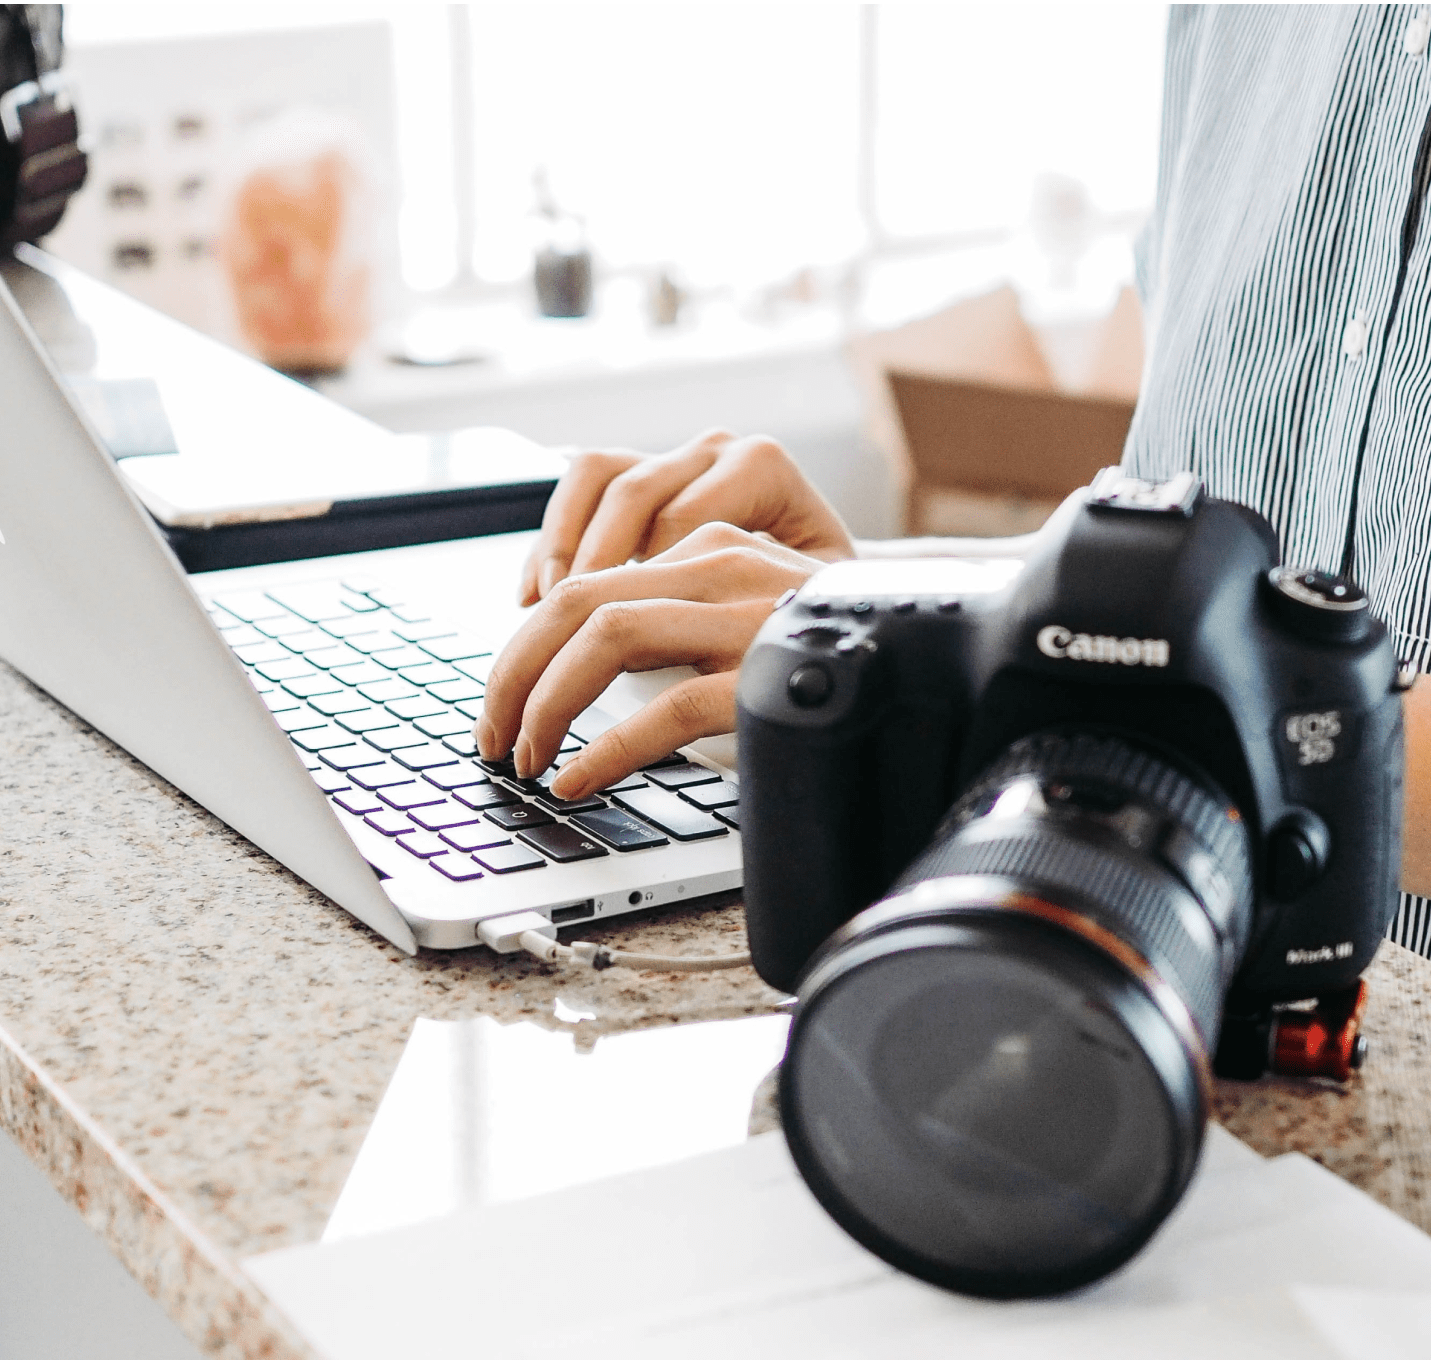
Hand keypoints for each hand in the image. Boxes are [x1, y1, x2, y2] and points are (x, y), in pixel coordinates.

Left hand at [480, 523, 825, 796]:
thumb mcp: (746, 627)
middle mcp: (726, 566)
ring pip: (607, 636)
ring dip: (547, 702)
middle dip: (515, 670)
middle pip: (579, 598)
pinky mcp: (769, 673)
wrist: (939, 661)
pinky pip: (667, 707)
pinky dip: (607, 747)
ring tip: (526, 756)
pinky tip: (581, 778)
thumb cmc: (838, 658)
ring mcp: (749, 616)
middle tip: (492, 734)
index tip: (505, 698)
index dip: (527, 641)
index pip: (590, 578)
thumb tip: (582, 684)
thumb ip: (680, 630)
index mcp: (715, 546)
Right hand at [519, 429, 854, 605]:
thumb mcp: (805, 604)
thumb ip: (760, 613)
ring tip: (545, 608)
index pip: (683, 519)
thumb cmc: (816, 597)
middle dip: (588, 570)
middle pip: (631, 494)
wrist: (826, 575)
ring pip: (596, 476)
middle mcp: (716, 451)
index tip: (618, 637)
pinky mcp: (643, 473)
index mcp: (763, 470)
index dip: (645, 581)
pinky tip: (533, 593)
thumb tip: (705, 664)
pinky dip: (553, 538)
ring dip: (561, 546)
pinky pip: (582, 484)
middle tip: (564, 636)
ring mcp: (676, 457)